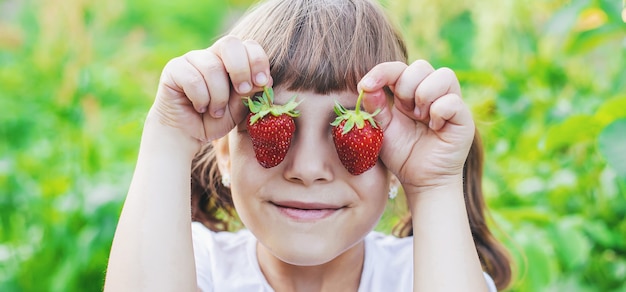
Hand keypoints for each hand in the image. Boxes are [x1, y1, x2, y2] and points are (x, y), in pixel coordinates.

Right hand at [149, 35, 271, 148]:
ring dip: (218, 96)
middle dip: (240, 69)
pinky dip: (201, 99)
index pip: (249, 46)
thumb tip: (265, 80)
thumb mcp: (239, 109)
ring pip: (212, 68)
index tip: (262, 82)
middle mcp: (212, 54)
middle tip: (241, 91)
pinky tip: (199, 108)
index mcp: (233, 60)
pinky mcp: (174, 69)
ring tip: (215, 111)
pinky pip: (193, 79)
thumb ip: (250, 93)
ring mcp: (192, 59)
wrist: (190, 134)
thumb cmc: (216, 119)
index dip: (258, 61)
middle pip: (230, 44)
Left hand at [358, 60, 474, 192]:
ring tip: (420, 118)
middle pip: (421, 66)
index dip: (382, 72)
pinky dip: (439, 112)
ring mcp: (450, 102)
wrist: (421, 180)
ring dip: (424, 96)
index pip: (399, 68)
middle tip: (406, 112)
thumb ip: (375, 107)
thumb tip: (366, 85)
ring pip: (443, 75)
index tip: (365, 85)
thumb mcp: (382, 129)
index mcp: (410, 92)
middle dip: (406, 87)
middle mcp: (432, 92)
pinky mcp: (463, 117)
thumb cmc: (402, 154)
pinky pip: (453, 101)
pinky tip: (434, 128)